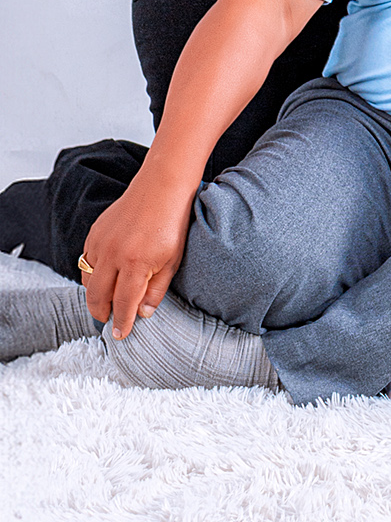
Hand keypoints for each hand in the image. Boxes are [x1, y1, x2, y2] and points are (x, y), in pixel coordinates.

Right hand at [80, 175, 195, 338]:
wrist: (162, 186)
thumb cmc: (172, 223)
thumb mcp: (173, 261)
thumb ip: (156, 290)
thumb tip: (143, 314)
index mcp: (135, 264)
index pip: (122, 304)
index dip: (121, 323)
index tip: (120, 335)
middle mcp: (114, 255)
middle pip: (97, 296)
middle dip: (102, 313)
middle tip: (109, 321)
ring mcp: (101, 242)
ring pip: (88, 280)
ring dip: (95, 294)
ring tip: (106, 301)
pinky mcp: (95, 232)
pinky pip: (86, 261)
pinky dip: (91, 273)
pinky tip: (103, 276)